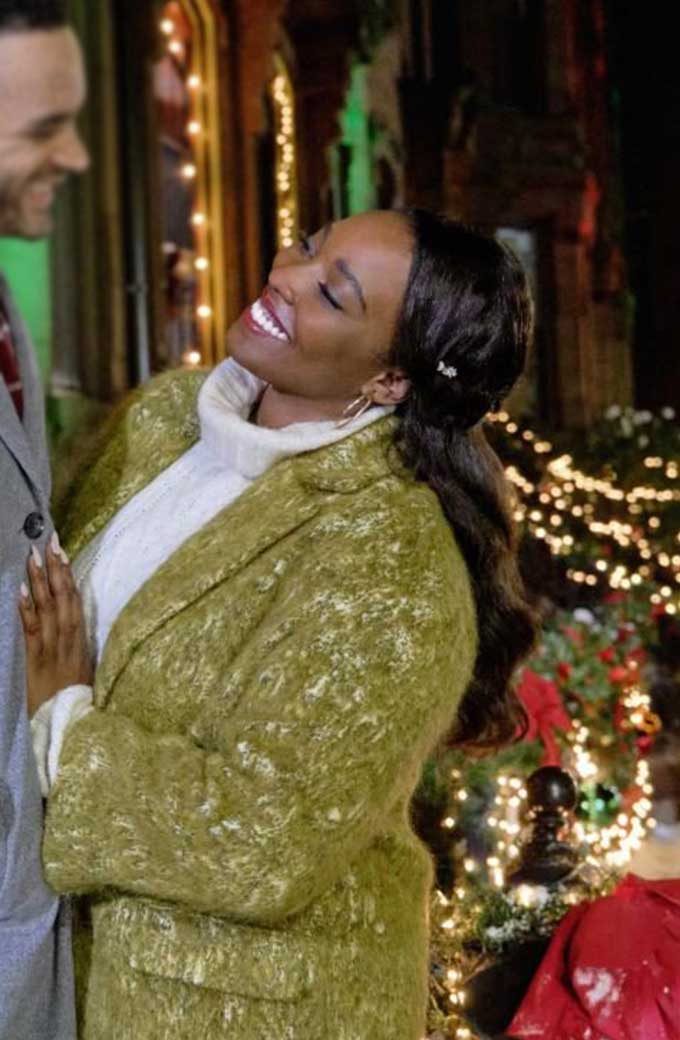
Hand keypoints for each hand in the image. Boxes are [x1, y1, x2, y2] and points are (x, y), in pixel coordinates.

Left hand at [19, 533, 92, 717]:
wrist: (69, 728)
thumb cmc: (79, 703)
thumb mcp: (87, 672)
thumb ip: (80, 648)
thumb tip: (75, 622)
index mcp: (82, 643)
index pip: (75, 602)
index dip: (68, 575)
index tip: (62, 551)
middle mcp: (68, 642)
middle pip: (63, 599)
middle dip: (56, 569)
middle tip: (48, 541)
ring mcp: (51, 651)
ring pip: (47, 609)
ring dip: (41, 581)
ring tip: (33, 556)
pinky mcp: (36, 663)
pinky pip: (32, 631)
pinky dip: (28, 609)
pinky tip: (23, 590)